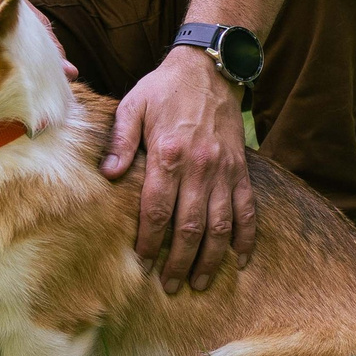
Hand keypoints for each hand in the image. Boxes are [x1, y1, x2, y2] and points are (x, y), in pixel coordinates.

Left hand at [101, 46, 257, 293]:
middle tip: (171, 287)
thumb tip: (108, 176)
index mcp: (167, 155)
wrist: (209, 68)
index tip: (142, 263)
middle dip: (179, 262)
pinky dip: (247, 237)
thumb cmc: (164, 88)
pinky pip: (248, 210)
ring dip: (211, 259)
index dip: (149, 241)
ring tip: (201, 283)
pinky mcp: (241, 170)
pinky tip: (242, 259)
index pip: (157, 210)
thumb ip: (119, 142)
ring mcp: (224, 171)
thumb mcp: (132, 105)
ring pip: (220, 226)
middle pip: (189, 227)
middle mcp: (199, 168)